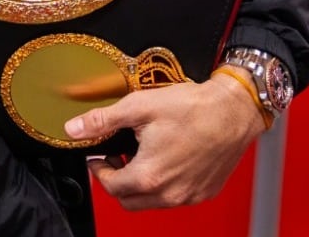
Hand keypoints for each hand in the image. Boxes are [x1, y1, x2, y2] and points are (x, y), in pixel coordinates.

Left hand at [63, 74, 266, 209]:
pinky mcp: (205, 192)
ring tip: (140, 156)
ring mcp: (189, 196)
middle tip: (116, 158)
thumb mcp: (138, 106)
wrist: (234, 110)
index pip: (111, 187)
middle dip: (116, 182)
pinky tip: (165, 159)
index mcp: (149, 175)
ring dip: (140, 185)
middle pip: (129, 201)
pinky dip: (164, 185)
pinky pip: (176, 198)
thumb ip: (102, 121)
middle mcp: (170, 193)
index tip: (98, 156)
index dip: (98, 171)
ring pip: (152, 203)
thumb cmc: (192, 107)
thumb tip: (74, 129)